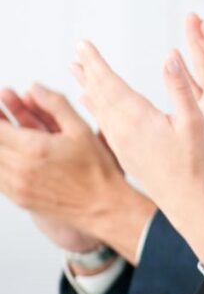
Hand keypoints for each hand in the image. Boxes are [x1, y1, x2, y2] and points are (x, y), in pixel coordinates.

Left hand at [0, 86, 153, 259]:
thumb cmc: (97, 170)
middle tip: (2, 113)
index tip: (0, 101)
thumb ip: (56, 104)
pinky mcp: (18, 198)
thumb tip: (35, 87)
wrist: (103, 206)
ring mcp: (17, 185)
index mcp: (35, 149)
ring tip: (6, 132)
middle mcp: (20, 168)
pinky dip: (0, 161)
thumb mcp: (81, 130)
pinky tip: (8, 153)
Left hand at [72, 41, 203, 266]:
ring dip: (87, 85)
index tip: (83, 44)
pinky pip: (101, 123)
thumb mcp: (193, 121)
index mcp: (137, 118)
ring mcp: (120, 142)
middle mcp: (122, 129)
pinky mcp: (122, 153)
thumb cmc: (194, 162)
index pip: (110, 82)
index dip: (96, 62)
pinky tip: (87, 101)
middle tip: (76, 51)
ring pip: (97, 107)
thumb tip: (170, 56)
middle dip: (88, 69)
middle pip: (99, 92)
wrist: (184, 200)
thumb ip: (180, 87)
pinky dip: (93, 106)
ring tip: (76, 70)